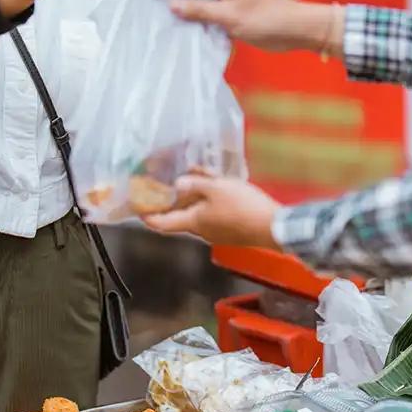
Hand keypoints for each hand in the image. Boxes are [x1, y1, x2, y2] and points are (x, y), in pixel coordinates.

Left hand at [141, 174, 282, 249]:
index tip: (138, 207)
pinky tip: (219, 188)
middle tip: (170, 184)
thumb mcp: (216, 188)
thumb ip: (195, 185)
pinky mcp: (231, 231)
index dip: (147, 216)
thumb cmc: (243, 207)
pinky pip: (213, 215)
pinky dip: (210, 202)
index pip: (161, 224)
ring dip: (195, 198)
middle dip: (175, 200)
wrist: (273, 227)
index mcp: (193, 222)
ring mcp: (217, 233)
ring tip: (199, 179)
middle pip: (180, 217)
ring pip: (198, 214)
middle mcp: (202, 231)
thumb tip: (177, 185)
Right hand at [169, 0, 337, 53]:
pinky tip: (187, 32)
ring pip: (202, 2)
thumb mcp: (228, 16)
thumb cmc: (265, 19)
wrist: (295, 30)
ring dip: (189, 12)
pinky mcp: (233, 15)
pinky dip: (201, 22)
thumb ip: (199, 10)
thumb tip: (172, 5)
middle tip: (155, 8)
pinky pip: (211, 15)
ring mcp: (229, 0)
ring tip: (166, 22)